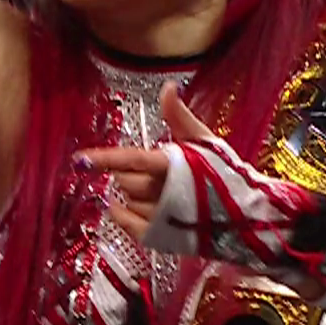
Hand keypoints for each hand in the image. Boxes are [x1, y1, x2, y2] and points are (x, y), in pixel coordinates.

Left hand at [73, 81, 213, 241]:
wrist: (244, 216)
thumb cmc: (225, 175)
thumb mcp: (204, 140)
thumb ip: (179, 116)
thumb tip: (168, 87)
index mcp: (173, 165)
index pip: (132, 159)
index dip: (104, 158)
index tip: (81, 159)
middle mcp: (163, 192)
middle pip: (125, 179)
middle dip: (131, 173)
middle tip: (152, 172)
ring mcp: (160, 217)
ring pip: (126, 200)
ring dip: (133, 194)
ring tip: (156, 191)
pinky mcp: (159, 236)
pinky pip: (126, 223)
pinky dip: (121, 214)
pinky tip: (126, 207)